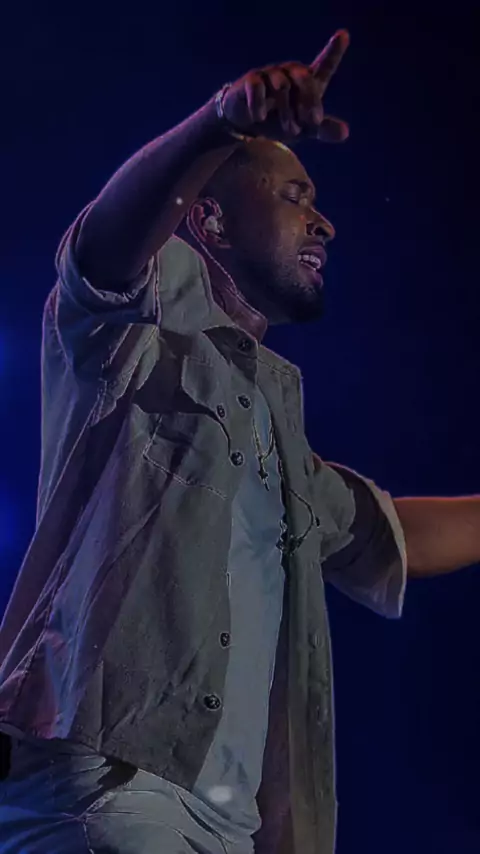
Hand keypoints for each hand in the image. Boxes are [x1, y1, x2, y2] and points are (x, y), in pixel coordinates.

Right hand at [222, 30, 349, 143]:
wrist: (248, 125)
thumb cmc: (280, 121)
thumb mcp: (304, 129)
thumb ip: (324, 130)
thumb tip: (345, 133)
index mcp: (308, 81)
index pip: (324, 64)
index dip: (334, 50)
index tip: (343, 35)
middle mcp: (290, 72)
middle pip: (304, 77)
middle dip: (310, 100)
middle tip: (315, 122)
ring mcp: (271, 74)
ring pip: (282, 86)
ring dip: (287, 110)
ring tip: (290, 131)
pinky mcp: (251, 80)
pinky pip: (257, 88)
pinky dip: (259, 104)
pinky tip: (260, 117)